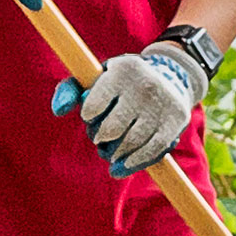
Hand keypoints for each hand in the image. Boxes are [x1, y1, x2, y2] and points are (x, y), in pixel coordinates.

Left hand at [52, 29, 214, 176]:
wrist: (171, 78)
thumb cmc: (121, 83)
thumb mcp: (96, 78)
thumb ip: (70, 90)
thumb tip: (59, 111)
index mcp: (122, 70)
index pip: (92, 106)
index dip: (88, 117)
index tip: (91, 117)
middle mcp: (144, 85)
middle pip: (111, 129)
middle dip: (100, 138)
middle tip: (99, 139)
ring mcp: (163, 103)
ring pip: (131, 142)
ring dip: (115, 154)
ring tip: (110, 153)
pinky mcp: (176, 120)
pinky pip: (152, 150)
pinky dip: (134, 163)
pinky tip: (123, 166)